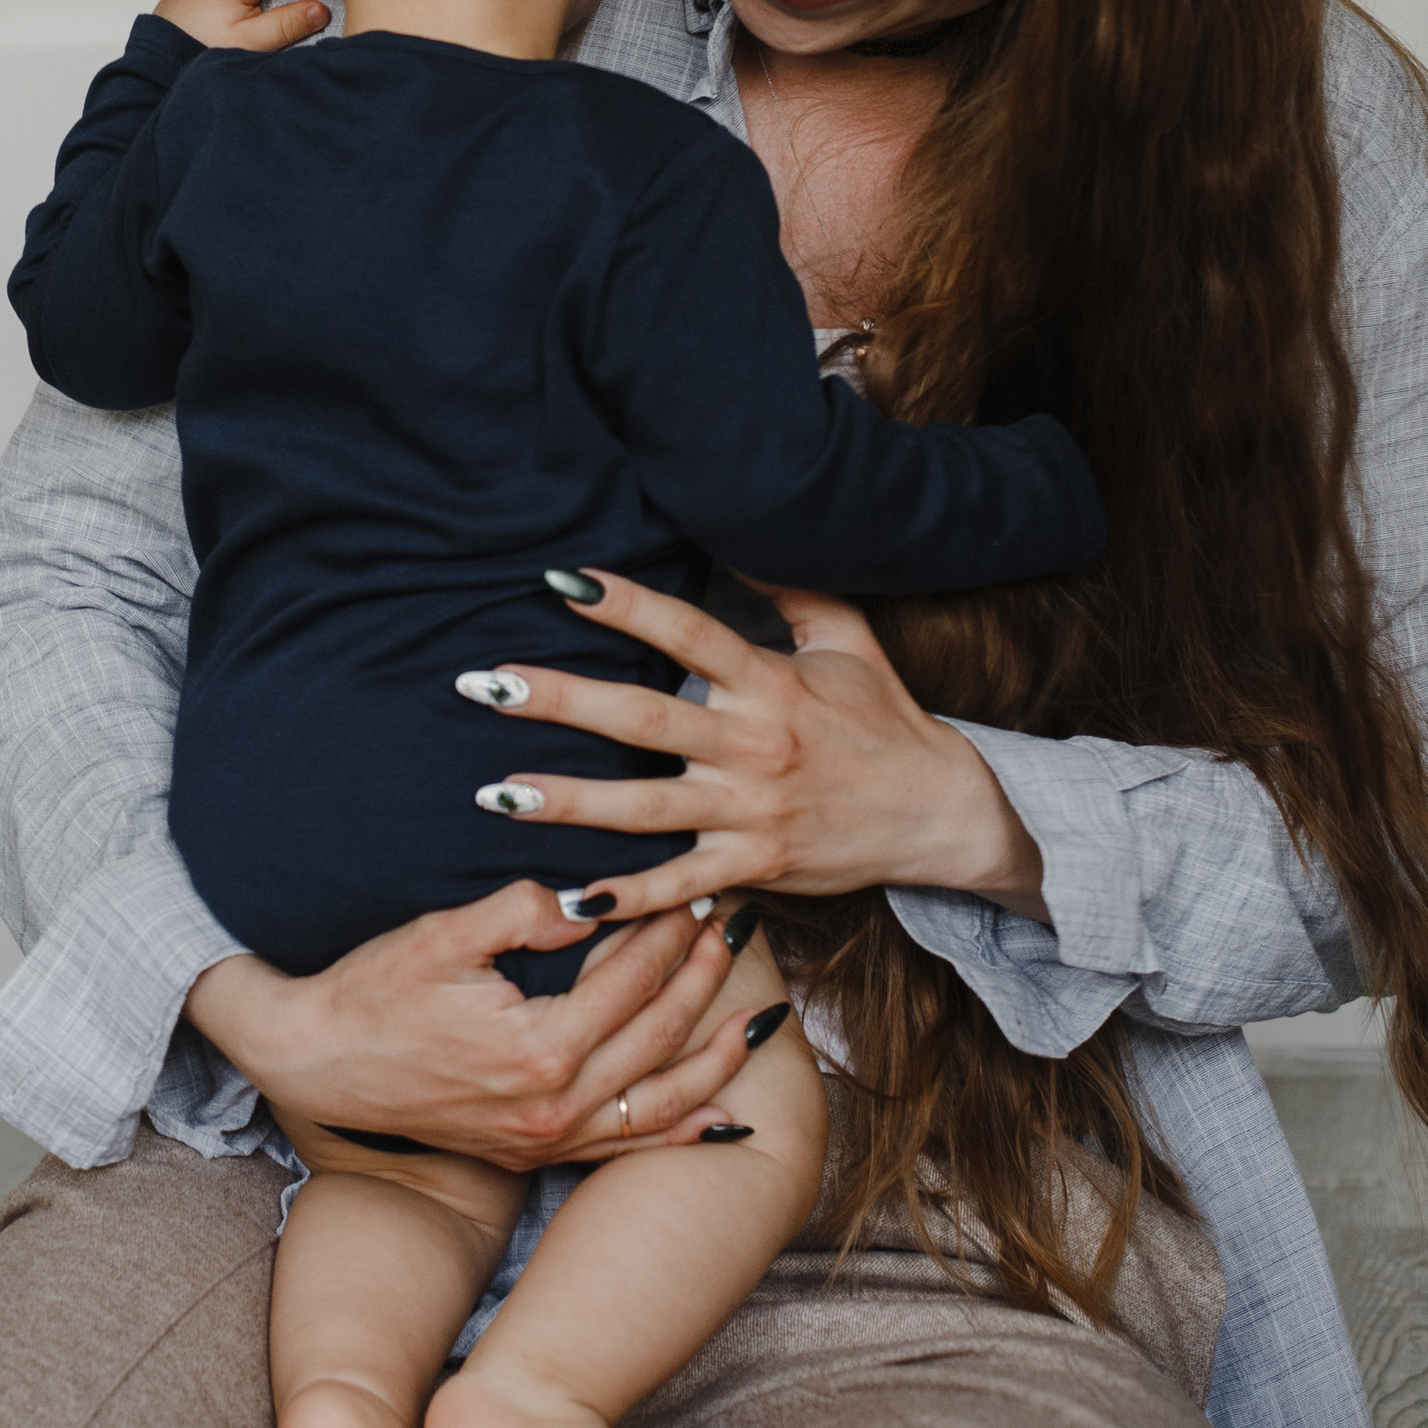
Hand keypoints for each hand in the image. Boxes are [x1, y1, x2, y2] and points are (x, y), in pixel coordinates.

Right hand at [185, 881, 769, 1170]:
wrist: (314, 1063)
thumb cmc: (371, 992)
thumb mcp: (441, 936)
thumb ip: (522, 913)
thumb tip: (592, 900)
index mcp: (536, 1049)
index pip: (631, 981)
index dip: (669, 932)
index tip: (697, 890)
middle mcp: (552, 1108)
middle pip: (658, 1037)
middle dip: (705, 978)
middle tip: (739, 928)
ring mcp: (545, 1140)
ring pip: (661, 1103)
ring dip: (718, 1058)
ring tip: (764, 1018)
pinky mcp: (533, 1156)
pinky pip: (628, 1149)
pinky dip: (685, 1133)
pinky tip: (728, 1117)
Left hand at [467, 574, 1049, 921]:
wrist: (940, 813)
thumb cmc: (885, 720)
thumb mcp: (847, 639)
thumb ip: (791, 585)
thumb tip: (740, 529)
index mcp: (771, 684)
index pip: (690, 632)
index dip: (628, 604)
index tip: (562, 581)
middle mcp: (755, 746)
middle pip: (644, 718)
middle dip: (561, 699)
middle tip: (487, 684)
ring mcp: (752, 813)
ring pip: (646, 808)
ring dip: (567, 802)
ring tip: (496, 791)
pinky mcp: (756, 868)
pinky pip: (682, 885)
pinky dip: (629, 898)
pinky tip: (569, 896)